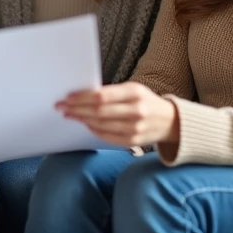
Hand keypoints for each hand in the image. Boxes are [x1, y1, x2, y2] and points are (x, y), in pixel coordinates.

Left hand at [57, 82, 178, 147]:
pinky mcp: (133, 142)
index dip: (82, 98)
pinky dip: (94, 130)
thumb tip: (83, 96)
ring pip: (101, 125)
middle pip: (99, 111)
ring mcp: (135, 129)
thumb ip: (112, 93)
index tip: (67, 97)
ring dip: (82, 120)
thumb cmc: (146, 101)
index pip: (102, 96)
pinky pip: (107, 137)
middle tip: (61, 107)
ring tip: (70, 115)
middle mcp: (136, 111)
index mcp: (135, 93)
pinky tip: (85, 124)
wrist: (171, 121)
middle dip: (77, 109)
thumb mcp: (134, 89)